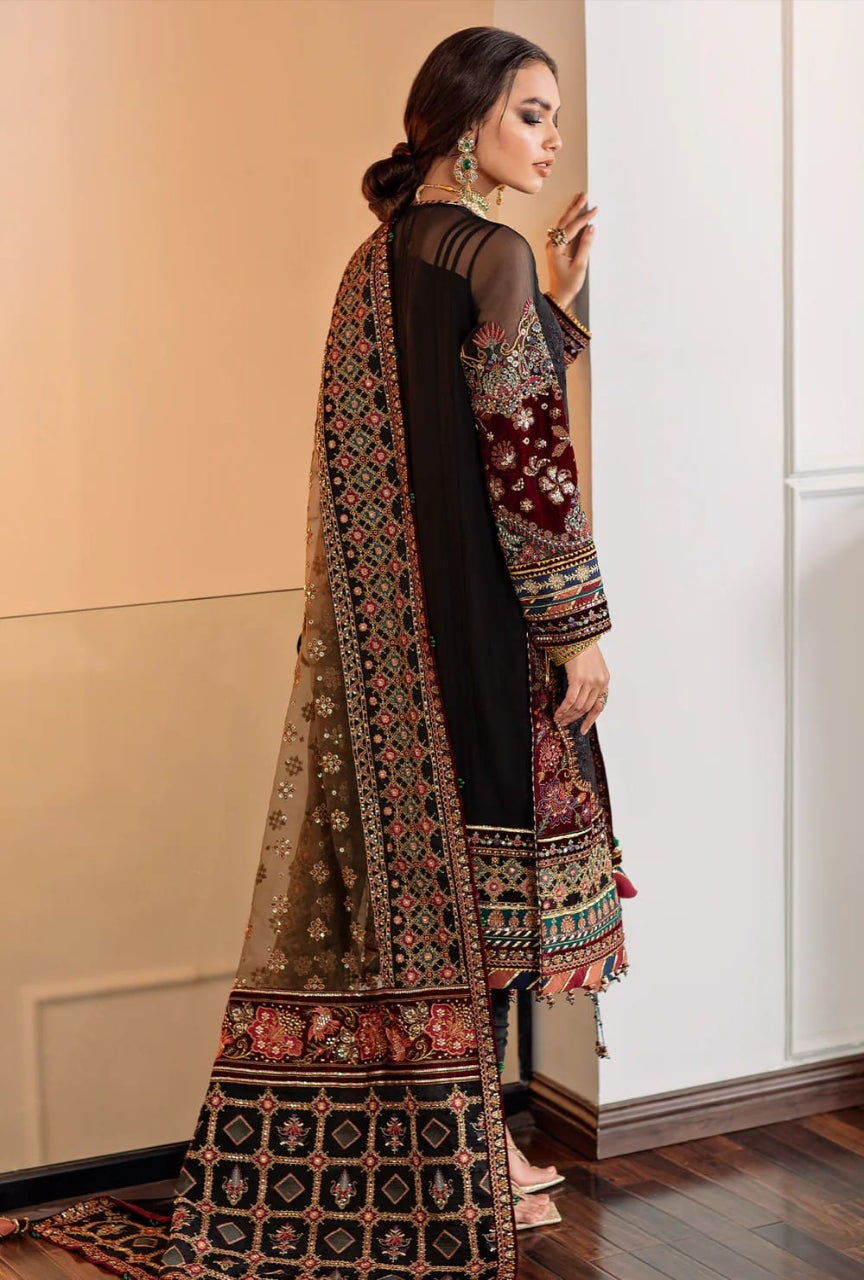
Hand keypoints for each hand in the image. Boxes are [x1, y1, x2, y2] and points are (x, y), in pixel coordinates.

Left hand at [545, 192, 597, 306]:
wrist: (559, 296)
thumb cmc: (568, 284)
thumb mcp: (579, 266)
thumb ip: (585, 246)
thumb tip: (591, 228)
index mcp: (556, 248)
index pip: (571, 228)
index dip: (584, 218)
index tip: (594, 210)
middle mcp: (552, 244)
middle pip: (564, 221)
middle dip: (575, 208)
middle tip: (584, 195)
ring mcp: (553, 245)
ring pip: (562, 223)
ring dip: (571, 211)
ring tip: (579, 198)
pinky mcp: (556, 247)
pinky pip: (563, 229)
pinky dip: (570, 220)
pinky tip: (574, 213)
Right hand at [554, 642, 608, 734]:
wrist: (578, 635)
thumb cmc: (583, 647)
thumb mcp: (593, 666)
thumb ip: (591, 680)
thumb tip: (580, 696)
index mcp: (605, 680)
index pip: (599, 705)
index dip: (591, 719)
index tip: (583, 729)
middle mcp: (599, 683)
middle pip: (586, 707)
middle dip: (575, 718)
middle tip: (565, 724)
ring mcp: (589, 681)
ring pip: (578, 706)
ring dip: (568, 715)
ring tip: (560, 720)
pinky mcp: (578, 679)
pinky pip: (570, 700)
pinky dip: (563, 709)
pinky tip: (557, 713)